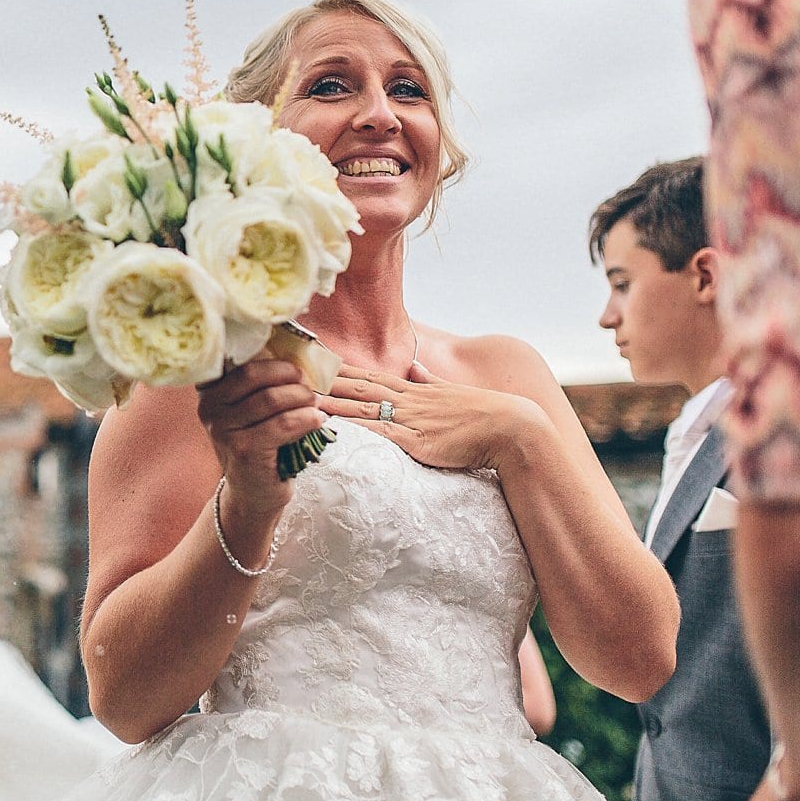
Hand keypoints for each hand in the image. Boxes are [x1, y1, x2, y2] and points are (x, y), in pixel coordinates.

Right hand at [196, 358, 321, 509]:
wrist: (253, 493)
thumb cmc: (258, 445)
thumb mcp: (250, 412)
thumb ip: (261, 386)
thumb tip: (298, 355)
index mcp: (209, 393)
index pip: (242, 365)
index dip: (274, 362)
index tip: (297, 370)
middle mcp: (209, 409)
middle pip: (255, 376)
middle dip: (289, 378)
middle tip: (309, 387)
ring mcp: (224, 431)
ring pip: (271, 399)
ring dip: (302, 399)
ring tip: (316, 405)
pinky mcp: (244, 451)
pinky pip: (283, 424)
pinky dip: (306, 419)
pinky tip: (317, 421)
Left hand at [317, 361, 544, 472]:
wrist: (510, 429)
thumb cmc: (482, 414)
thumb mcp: (449, 391)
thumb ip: (427, 379)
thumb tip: (414, 365)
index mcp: (410, 388)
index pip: (364, 373)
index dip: (334, 366)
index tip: (308, 358)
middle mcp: (405, 399)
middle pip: (353, 385)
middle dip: (320, 380)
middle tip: (288, 372)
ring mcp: (408, 419)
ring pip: (359, 407)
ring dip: (328, 402)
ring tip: (298, 397)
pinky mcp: (415, 441)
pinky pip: (377, 433)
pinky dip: (352, 429)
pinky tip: (333, 428)